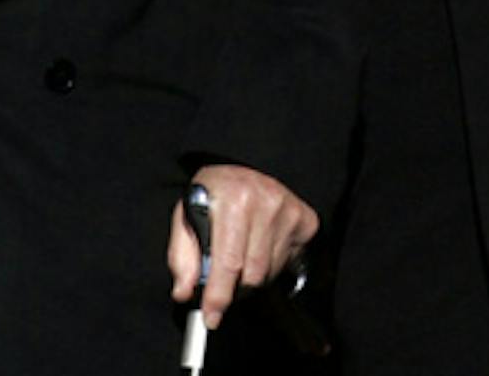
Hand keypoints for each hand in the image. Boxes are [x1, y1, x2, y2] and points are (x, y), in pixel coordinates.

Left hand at [166, 163, 317, 330]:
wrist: (241, 169)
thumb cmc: (212, 195)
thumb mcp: (186, 216)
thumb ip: (182, 256)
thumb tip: (184, 292)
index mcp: (232, 198)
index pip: (228, 262)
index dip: (219, 295)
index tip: (212, 318)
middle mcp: (265, 201)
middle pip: (252, 274)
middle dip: (234, 286)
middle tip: (223, 279)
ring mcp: (289, 210)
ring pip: (270, 272)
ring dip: (252, 274)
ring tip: (241, 251)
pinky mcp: (305, 219)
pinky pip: (288, 262)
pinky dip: (272, 263)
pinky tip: (261, 244)